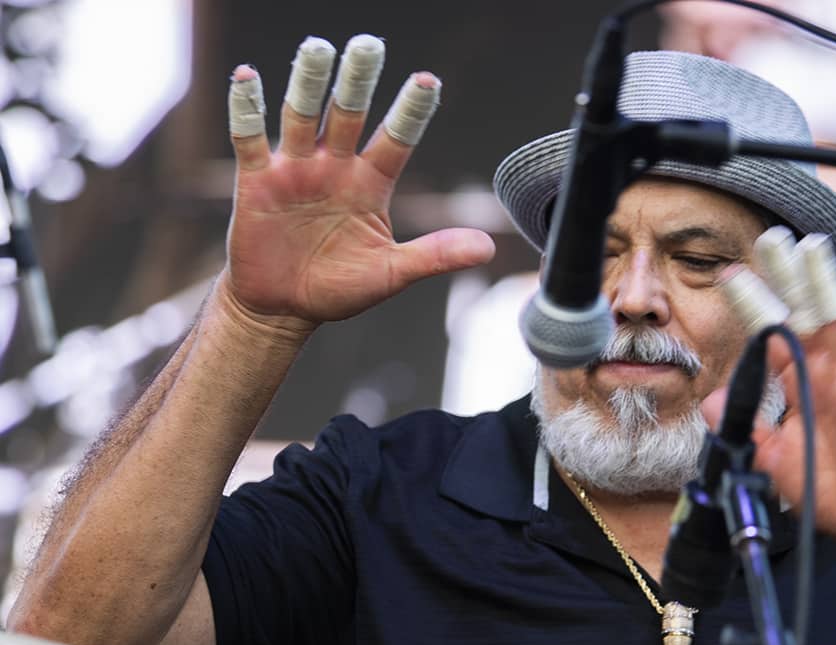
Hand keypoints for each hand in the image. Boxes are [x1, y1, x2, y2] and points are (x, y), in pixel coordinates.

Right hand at [221, 36, 493, 334]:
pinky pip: (251, 139)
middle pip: (349, 114)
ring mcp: (295, 170)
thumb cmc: (339, 288)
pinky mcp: (257, 181)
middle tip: (369, 44)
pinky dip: (247, 110)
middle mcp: (335, 166)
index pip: (397, 139)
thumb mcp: (391, 274)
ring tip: (316, 48)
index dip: (411, 111)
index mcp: (371, 183)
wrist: (283, 308)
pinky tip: (246, 77)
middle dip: (358, 81)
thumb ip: (434, 255)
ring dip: (308, 83)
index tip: (428, 80)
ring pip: (302, 116)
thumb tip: (487, 249)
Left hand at [703, 230, 835, 554]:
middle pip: (803, 313)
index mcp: (796, 383)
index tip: (731, 275)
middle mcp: (823, 373)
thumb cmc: (826, 486)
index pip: (772, 335)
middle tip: (771, 239)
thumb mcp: (770, 458)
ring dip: (824, 283)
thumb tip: (709, 399)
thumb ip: (744, 426)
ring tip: (812, 246)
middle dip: (787, 277)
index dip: (753, 305)